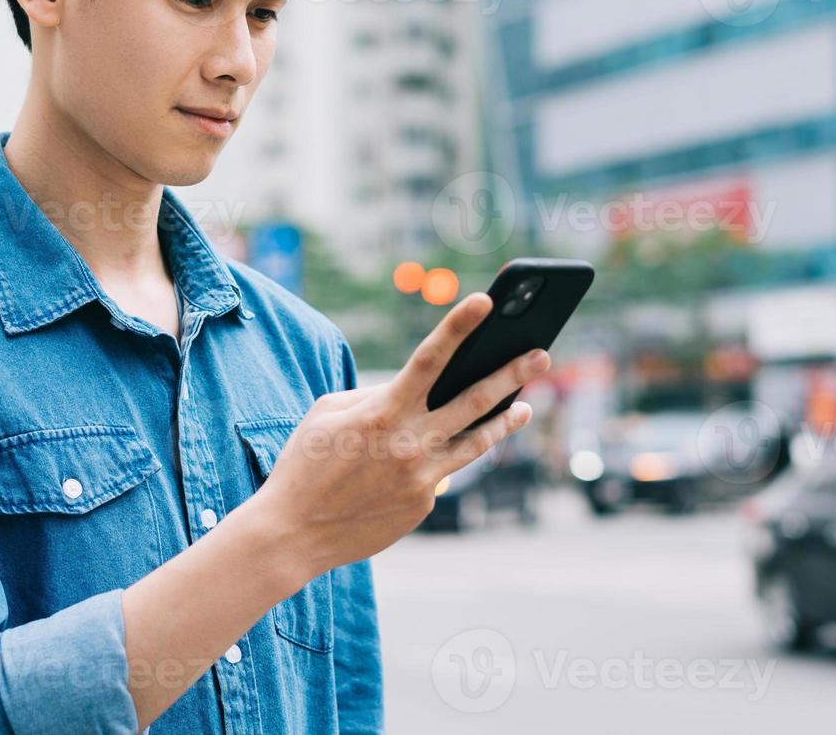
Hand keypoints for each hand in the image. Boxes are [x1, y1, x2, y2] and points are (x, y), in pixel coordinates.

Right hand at [253, 292, 549, 576]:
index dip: (459, 326)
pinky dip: (441, 459)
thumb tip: (412, 392)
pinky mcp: (425, 503)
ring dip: (507, 420)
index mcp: (383, 412)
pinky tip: (435, 456)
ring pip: (479, 442)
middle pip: (476, 400)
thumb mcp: (328, 414)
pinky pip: (442, 472)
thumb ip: (374, 396)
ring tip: (526, 406)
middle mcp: (411, 442)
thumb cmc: (305, 464)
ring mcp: (422, 476)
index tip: (486, 301)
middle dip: (513, 373)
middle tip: (541, 355)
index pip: (430, 358)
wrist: (294, 533)